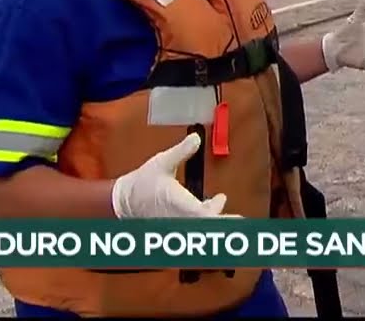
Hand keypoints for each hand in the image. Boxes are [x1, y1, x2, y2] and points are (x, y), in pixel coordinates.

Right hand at [110, 133, 236, 218]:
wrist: (124, 200)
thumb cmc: (142, 182)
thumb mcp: (162, 162)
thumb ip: (181, 151)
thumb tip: (196, 138)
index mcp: (178, 203)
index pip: (202, 214)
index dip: (218, 214)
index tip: (233, 213)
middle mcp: (180, 217)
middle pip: (207, 226)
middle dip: (224, 223)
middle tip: (240, 220)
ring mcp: (178, 223)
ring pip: (202, 227)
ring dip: (215, 217)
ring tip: (221, 199)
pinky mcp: (176, 224)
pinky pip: (195, 226)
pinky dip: (206, 217)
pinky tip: (212, 204)